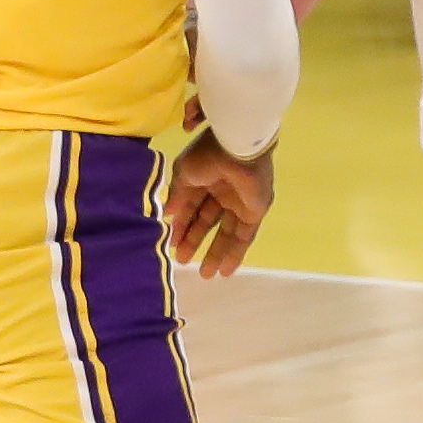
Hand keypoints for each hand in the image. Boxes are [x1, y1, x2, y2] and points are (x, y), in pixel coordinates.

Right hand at [162, 130, 272, 274]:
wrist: (237, 148)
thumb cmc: (207, 156)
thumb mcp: (184, 174)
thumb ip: (177, 196)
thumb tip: (168, 214)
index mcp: (203, 178)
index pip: (190, 207)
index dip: (182, 227)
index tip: (172, 245)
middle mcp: (221, 191)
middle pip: (206, 222)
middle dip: (195, 241)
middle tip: (183, 262)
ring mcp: (239, 202)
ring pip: (225, 233)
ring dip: (215, 253)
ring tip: (205, 274)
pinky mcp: (254, 212)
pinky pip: (244, 236)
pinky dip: (235, 254)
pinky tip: (225, 271)